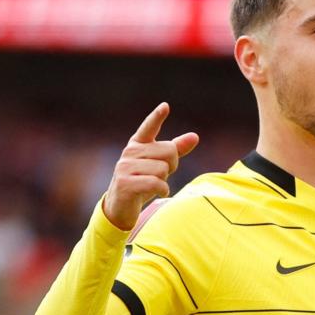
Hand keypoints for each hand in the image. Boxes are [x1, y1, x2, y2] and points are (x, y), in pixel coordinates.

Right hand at [102, 102, 198, 230]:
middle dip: (171, 166)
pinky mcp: (125, 183)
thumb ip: (176, 150)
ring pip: (163, 169)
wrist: (120, 208)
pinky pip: (156, 183)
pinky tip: (156, 192)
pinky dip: (162, 190)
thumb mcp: (159, 165)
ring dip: (164, 181)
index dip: (157, 117)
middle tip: (159, 176)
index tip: (165, 106)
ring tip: (152, 185)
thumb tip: (195, 136)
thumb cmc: (142, 183)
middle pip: (168, 151)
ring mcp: (125, 167)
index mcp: (138, 145)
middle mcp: (129, 152)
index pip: (148, 128)